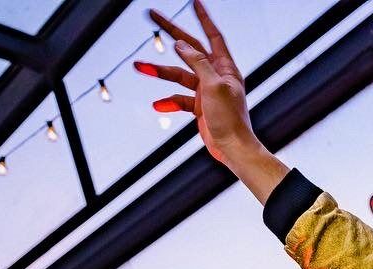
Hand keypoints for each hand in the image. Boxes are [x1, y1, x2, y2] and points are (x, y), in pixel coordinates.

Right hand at [135, 2, 254, 166]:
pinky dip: (168, 100)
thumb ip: (197, 63)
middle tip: (152, 14)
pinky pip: (179, 98)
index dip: (203, 18)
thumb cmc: (230, 119)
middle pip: (190, 48)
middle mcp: (216, 76)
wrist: (233, 150)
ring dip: (160, 71)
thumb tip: (182, 44)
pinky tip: (157, 104)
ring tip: (139, 66)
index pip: (213, 36)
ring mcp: (207, 91)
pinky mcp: (199, 106)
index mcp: (226, 68)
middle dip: (172, 32)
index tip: (195, 1)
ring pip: (179, 74)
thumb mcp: (213, 86)